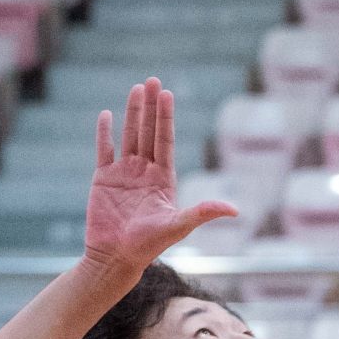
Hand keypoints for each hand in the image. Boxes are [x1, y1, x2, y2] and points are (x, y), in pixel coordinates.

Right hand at [83, 78, 236, 278]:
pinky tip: (107, 115)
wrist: (115, 258)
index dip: (165, 117)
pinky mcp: (103, 179)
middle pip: (148, 132)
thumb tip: (235, 210)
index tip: (167, 94)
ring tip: (136, 88)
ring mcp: (124, 173)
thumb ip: (203, 212)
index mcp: (164, 179)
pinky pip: (104, 150)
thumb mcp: (179, 226)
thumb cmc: (148, 246)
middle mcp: (145, 172)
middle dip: (150, 107)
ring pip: (129, 136)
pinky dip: (105, 133)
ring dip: (132, 113)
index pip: (166, 140)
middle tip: (153, 80)